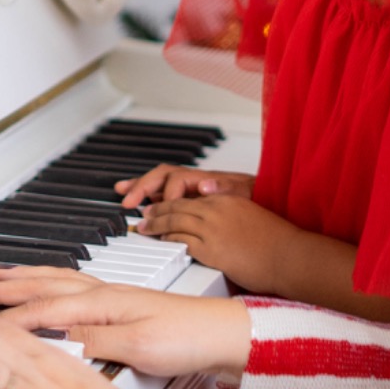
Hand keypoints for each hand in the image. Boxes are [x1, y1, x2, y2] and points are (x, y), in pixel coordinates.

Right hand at [0, 275, 251, 378]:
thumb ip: (95, 342)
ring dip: (25, 279)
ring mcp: (113, 297)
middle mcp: (104, 294)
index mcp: (103, 302)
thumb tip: (57, 341)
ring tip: (1, 277)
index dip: (9, 317)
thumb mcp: (138, 347)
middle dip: (6, 288)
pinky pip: (72, 287)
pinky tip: (50, 290)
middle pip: (44, 285)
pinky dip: (50, 284)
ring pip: (57, 281)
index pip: (43, 309)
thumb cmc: (189, 338)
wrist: (224, 333)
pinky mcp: (123, 306)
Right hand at [115, 165, 254, 208]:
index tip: (162, 212)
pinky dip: (151, 196)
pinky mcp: (193, 199)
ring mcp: (193, 189)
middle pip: (163, 175)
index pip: (178, 180)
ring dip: (141, 187)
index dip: (167, 195)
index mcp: (207, 179)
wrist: (268, 202)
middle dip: (143, 186)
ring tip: (121, 192)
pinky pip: (166, 194)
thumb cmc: (258, 198)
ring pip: (161, 183)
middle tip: (128, 201)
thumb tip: (206, 184)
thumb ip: (228, 189)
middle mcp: (196, 181)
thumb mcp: (248, 194)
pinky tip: (140, 203)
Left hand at [137, 193, 300, 290]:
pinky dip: (168, 240)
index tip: (158, 203)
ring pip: (174, 221)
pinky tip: (161, 242)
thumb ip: (228, 209)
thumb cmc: (276, 241)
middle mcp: (218, 209)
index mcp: (227, 198)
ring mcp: (214, 229)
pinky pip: (182, 241)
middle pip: (176, 205)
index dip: (169, 199)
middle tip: (143, 214)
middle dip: (156, 209)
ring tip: (144, 227)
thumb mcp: (250, 214)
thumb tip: (212, 209)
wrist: (290, 256)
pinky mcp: (212, 249)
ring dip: (156, 224)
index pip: (189, 195)